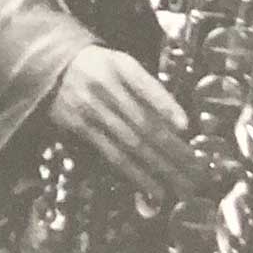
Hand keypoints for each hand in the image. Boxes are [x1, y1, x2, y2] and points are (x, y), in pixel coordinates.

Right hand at [47, 45, 200, 202]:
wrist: (52, 66)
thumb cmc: (100, 67)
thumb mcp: (122, 64)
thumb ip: (147, 89)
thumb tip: (179, 127)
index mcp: (119, 65)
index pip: (144, 85)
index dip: (164, 105)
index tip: (185, 126)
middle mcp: (103, 86)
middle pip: (144, 122)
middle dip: (175, 150)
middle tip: (199, 172)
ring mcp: (89, 108)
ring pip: (132, 143)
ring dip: (161, 168)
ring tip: (185, 187)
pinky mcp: (79, 127)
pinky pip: (113, 154)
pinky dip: (137, 173)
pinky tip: (156, 188)